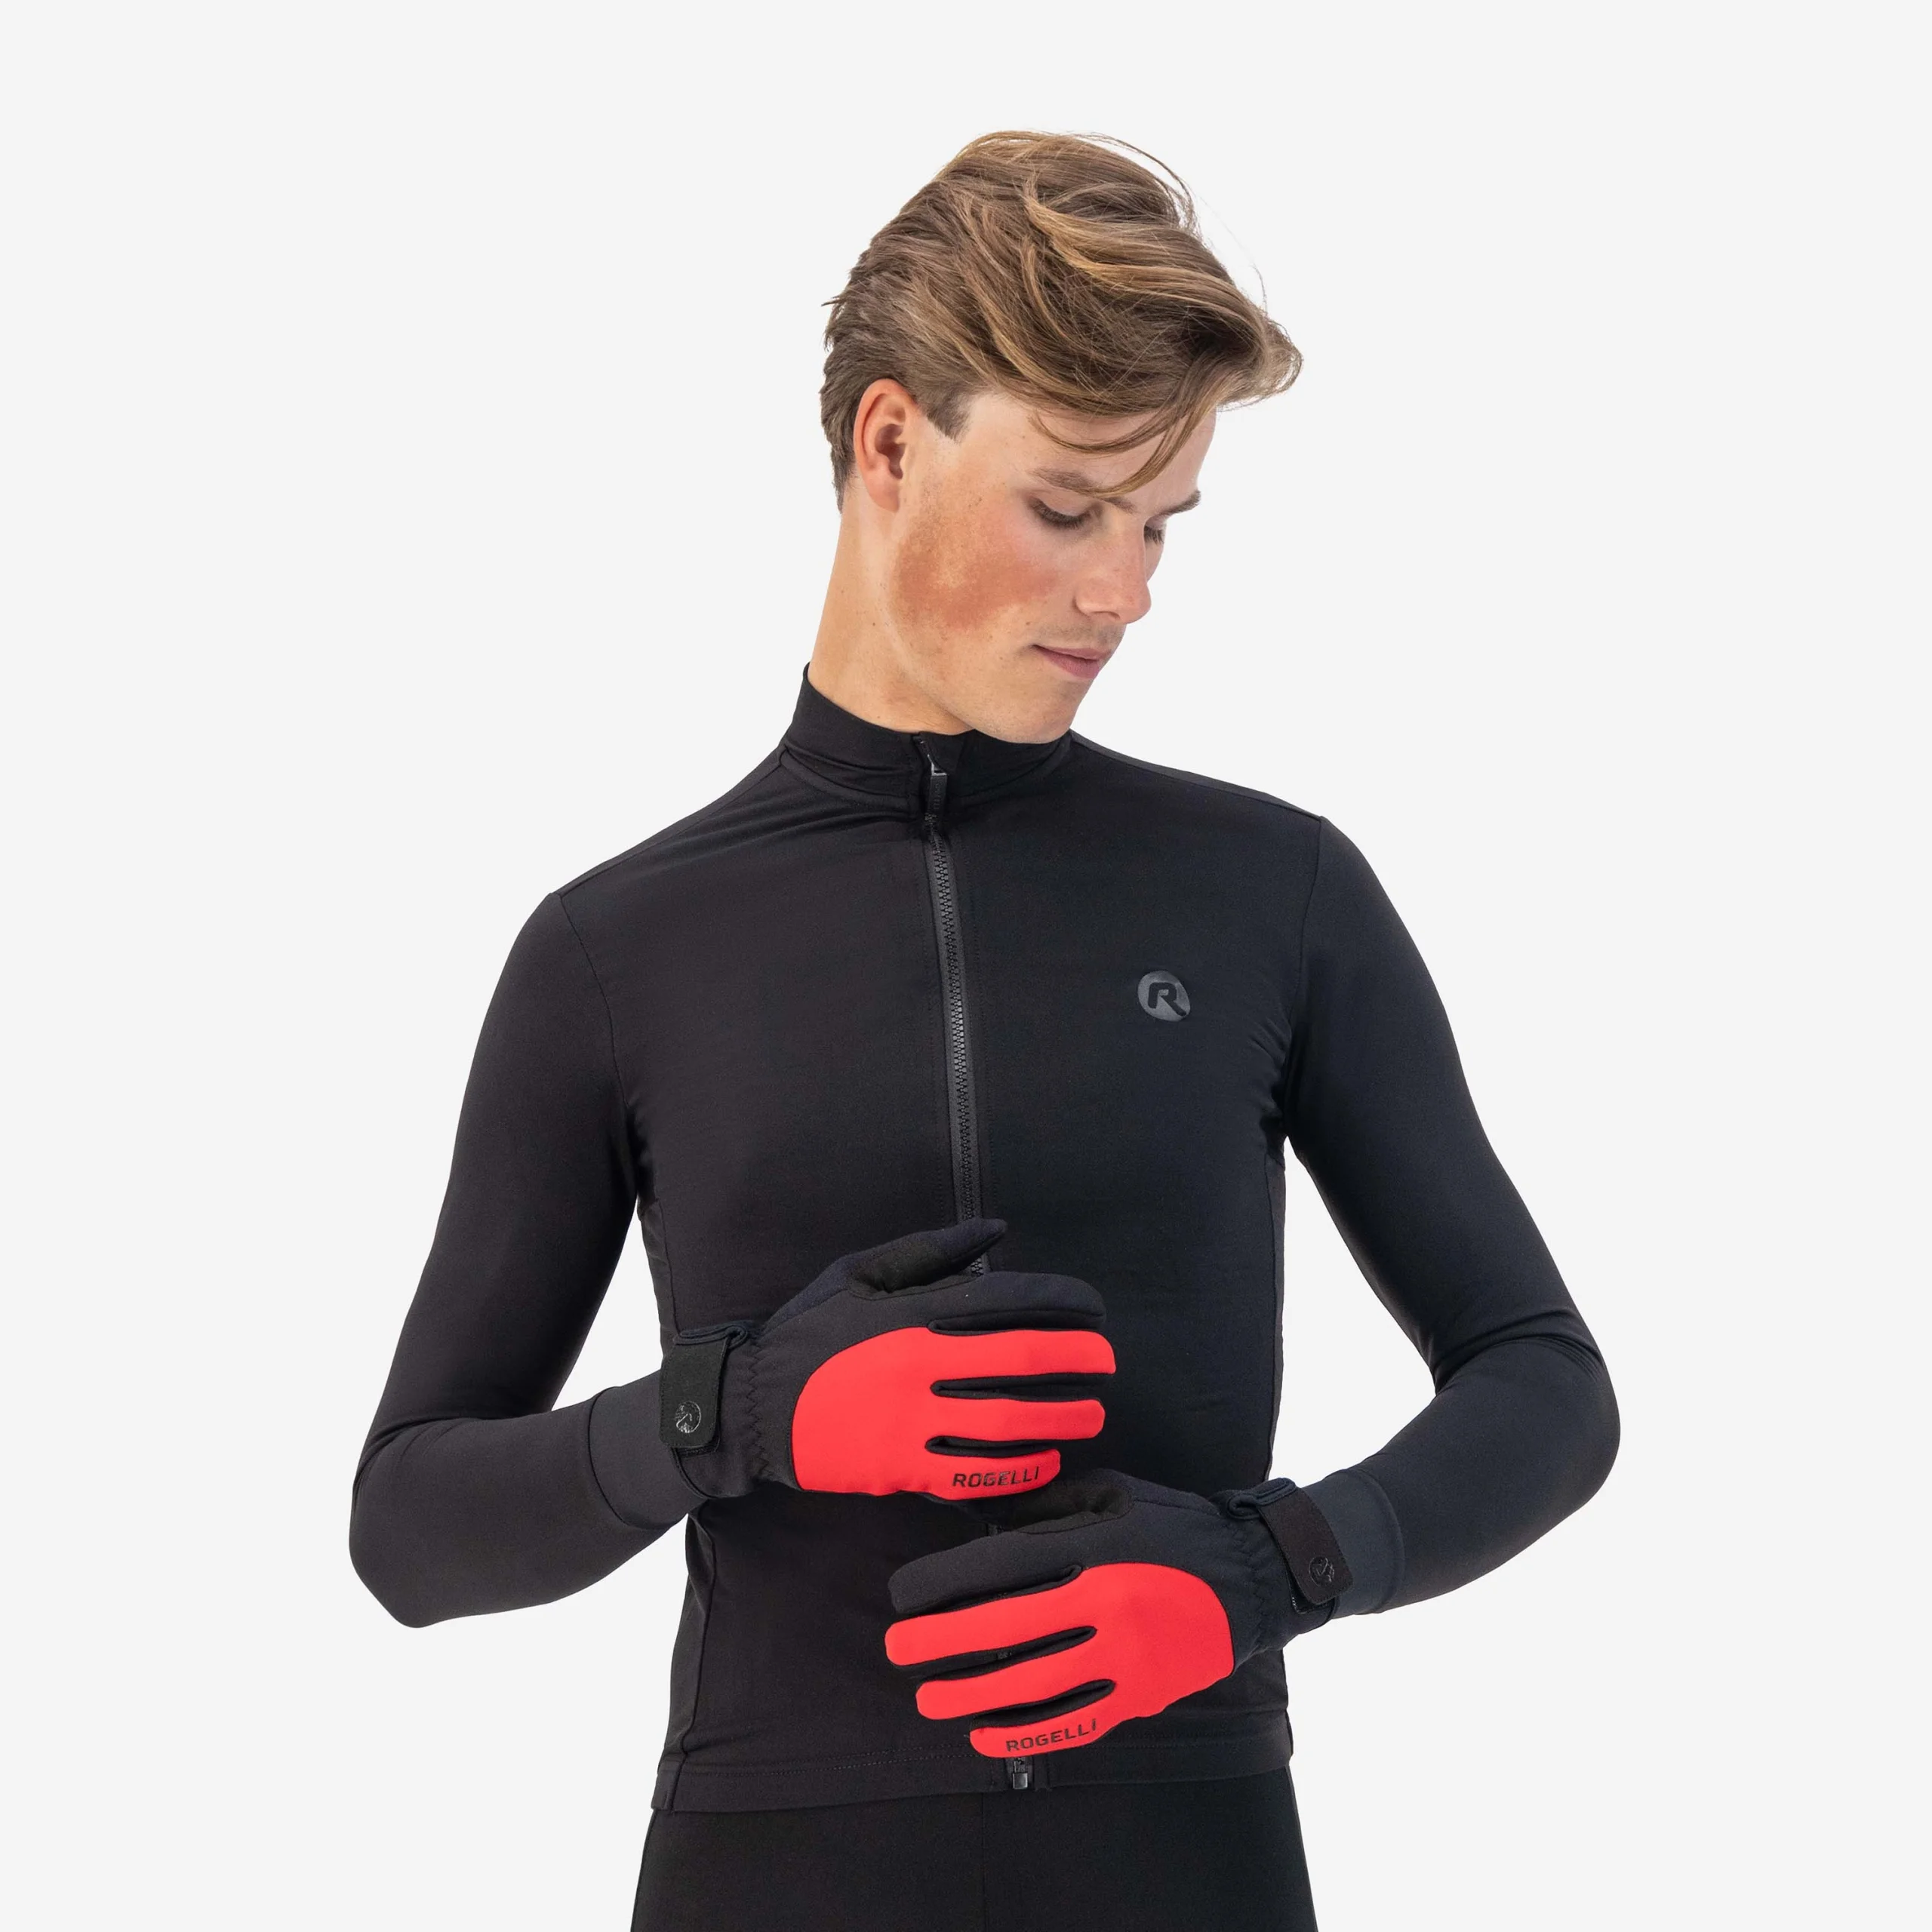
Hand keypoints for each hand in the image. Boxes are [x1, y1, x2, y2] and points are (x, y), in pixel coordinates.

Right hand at [659, 1219, 1113, 1500]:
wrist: (750, 1407)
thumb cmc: (807, 1333)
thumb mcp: (858, 1274)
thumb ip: (930, 1253)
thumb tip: (998, 1232)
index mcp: (910, 1313)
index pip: (1007, 1302)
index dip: (1062, 1304)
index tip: (1095, 1310)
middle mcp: (917, 1366)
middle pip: (1018, 1363)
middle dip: (1075, 1360)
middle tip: (1108, 1362)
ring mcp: (910, 1422)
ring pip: (1005, 1424)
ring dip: (1059, 1419)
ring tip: (1093, 1414)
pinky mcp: (901, 1469)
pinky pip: (974, 1474)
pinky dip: (1018, 1470)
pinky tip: (1046, 1461)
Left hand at [883, 1470, 1348, 1758]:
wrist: (1256, 1575)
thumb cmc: (1177, 1525)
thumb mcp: (1115, 1495)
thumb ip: (1050, 1508)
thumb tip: (984, 1523)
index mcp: (1095, 1547)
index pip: (999, 1567)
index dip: (941, 1582)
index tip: (901, 1595)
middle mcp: (1105, 1604)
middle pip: (1004, 1631)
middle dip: (941, 1644)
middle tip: (898, 1650)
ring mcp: (1125, 1656)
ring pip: (1032, 1686)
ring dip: (972, 1696)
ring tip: (930, 1699)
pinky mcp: (1141, 1693)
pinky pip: (1073, 1722)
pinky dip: (1025, 1733)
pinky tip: (986, 1733)